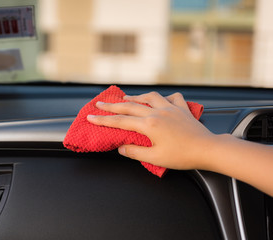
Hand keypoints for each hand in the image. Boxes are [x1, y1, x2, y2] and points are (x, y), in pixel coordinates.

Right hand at [87, 92, 216, 169]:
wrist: (207, 149)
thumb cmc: (182, 156)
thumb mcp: (155, 158)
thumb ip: (135, 151)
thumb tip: (121, 148)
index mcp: (149, 125)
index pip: (120, 121)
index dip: (103, 120)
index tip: (91, 117)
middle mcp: (158, 112)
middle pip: (129, 106)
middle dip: (112, 105)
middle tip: (100, 103)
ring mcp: (170, 108)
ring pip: (149, 97)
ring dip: (135, 97)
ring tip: (125, 98)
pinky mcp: (181, 109)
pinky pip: (171, 97)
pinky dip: (163, 97)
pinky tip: (159, 100)